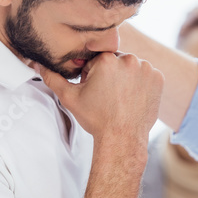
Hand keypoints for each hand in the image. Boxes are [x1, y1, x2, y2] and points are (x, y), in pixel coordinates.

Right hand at [33, 53, 162, 146]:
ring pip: (132, 68)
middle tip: (109, 97)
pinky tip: (134, 99)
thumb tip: (38, 66)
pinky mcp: (158, 78)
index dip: (94, 75)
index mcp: (106, 60)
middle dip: (112, 75)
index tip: (96, 91)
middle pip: (116, 61)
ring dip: (127, 78)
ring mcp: (146, 68)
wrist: (123, 138)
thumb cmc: (97, 119)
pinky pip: (147, 75)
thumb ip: (53, 79)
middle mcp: (128, 59)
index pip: (97, 60)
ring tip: (121, 98)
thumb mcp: (70, 98)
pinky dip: (142, 84)